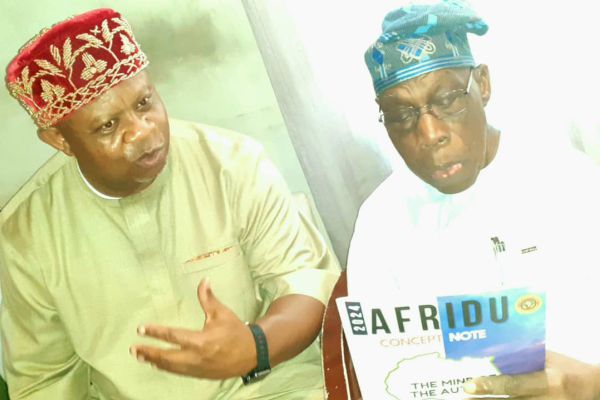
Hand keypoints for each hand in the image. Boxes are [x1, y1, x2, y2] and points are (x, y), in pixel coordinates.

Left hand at [130, 278, 255, 378]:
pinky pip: (179, 372)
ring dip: (154, 362)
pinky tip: (158, 364)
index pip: (173, 336)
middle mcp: (197, 357)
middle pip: (167, 357)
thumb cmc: (235, 331)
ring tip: (141, 356)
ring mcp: (197, 368)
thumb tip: (203, 281)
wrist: (252, 353)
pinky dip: (167, 368)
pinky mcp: (200, 375)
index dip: (155, 332)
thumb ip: (208, 299)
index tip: (141, 329)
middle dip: (149, 353)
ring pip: (171, 367)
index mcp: (201, 341)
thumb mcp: (222, 313)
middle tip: (134, 349)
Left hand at [464, 351, 599, 398]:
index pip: (514, 384)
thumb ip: (525, 358)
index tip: (469, 385)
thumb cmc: (568, 369)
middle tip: (465, 397)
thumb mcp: (550, 360)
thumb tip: (494, 355)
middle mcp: (548, 398)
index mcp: (549, 381)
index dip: (490, 386)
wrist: (595, 389)